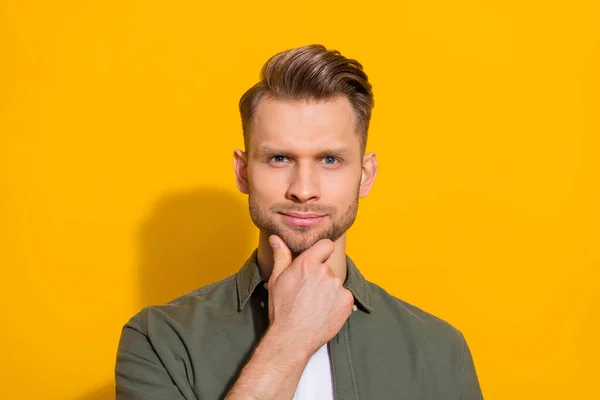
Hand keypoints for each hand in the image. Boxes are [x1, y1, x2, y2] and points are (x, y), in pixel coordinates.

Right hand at [266, 235, 354, 354]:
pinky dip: (337, 304)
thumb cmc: (282, 309)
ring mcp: (337, 286)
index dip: (322, 251)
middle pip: (328, 268)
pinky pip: (344, 297)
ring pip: (335, 284)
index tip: (318, 260)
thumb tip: (276, 237)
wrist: (292, 337)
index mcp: (307, 263)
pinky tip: (325, 312)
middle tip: (308, 293)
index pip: (326, 245)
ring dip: (329, 291)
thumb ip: (281, 256)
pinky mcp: (347, 301)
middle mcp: (325, 272)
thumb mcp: (276, 280)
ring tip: (315, 306)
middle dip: (321, 278)